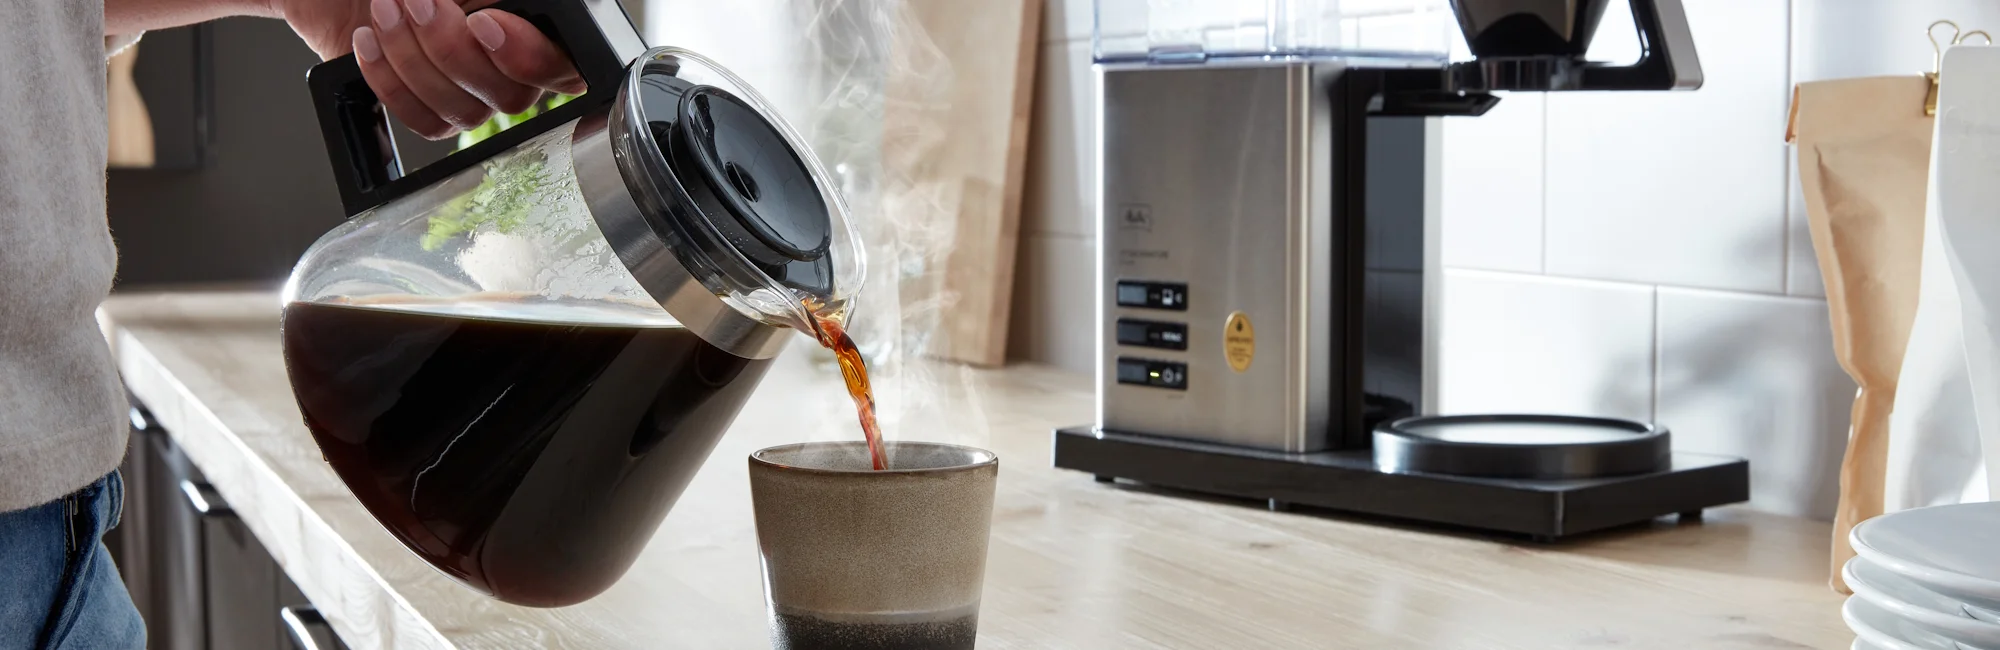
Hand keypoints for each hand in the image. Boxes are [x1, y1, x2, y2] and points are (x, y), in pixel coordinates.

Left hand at [279, 0, 588, 138]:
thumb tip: (488, 17)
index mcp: (528, 21)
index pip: (562, 62)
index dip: (528, 56)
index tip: (483, 23)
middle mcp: (509, 61)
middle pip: (512, 96)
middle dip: (452, 49)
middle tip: (416, 1)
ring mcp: (472, 90)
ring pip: (467, 113)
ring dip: (412, 58)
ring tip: (384, 9)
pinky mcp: (433, 108)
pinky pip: (428, 124)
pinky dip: (390, 83)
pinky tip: (369, 42)